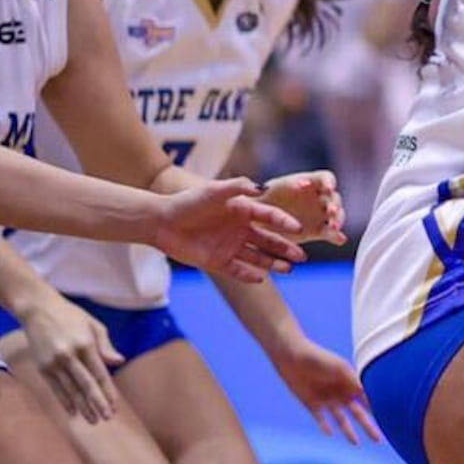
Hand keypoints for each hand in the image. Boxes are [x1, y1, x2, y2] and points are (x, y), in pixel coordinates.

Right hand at [14, 295, 124, 424]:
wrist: (38, 309)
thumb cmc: (70, 316)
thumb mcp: (93, 325)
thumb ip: (105, 346)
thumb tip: (118, 362)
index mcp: (85, 344)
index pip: (100, 374)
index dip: (107, 391)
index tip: (114, 406)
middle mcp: (69, 355)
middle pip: (86, 385)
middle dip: (97, 403)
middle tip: (106, 418)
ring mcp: (54, 362)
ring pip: (71, 390)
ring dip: (82, 407)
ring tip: (92, 420)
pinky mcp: (42, 367)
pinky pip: (55, 388)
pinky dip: (65, 401)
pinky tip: (73, 412)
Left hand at [151, 178, 306, 281]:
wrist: (162, 222)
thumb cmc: (189, 202)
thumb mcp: (215, 190)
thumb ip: (240, 186)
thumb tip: (264, 188)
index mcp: (243, 210)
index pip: (270, 217)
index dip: (285, 223)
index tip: (299, 229)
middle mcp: (240, 230)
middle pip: (269, 241)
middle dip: (286, 249)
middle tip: (302, 257)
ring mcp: (230, 247)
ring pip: (258, 257)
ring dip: (273, 263)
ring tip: (289, 269)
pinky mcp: (218, 262)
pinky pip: (238, 271)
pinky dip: (249, 275)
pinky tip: (261, 277)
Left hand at [265, 169, 347, 245]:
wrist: (259, 224)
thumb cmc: (259, 204)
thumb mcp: (258, 194)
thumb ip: (257, 189)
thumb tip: (260, 185)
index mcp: (308, 183)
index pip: (325, 178)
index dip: (329, 182)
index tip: (327, 189)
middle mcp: (319, 198)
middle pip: (334, 198)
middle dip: (334, 204)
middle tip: (330, 211)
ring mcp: (320, 215)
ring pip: (336, 216)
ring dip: (337, 220)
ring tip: (333, 227)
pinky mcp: (319, 231)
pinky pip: (331, 233)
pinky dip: (336, 236)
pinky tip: (338, 239)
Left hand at [277, 335, 381, 445]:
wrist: (292, 356)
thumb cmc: (319, 358)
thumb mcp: (340, 368)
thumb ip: (354, 381)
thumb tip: (372, 394)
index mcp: (350, 383)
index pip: (368, 400)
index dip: (378, 410)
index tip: (391, 421)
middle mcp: (341, 393)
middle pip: (358, 414)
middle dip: (368, 426)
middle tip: (379, 439)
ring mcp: (327, 400)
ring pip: (341, 419)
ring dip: (349, 431)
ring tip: (356, 443)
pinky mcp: (312, 404)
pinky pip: (321, 419)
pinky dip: (325, 426)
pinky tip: (330, 434)